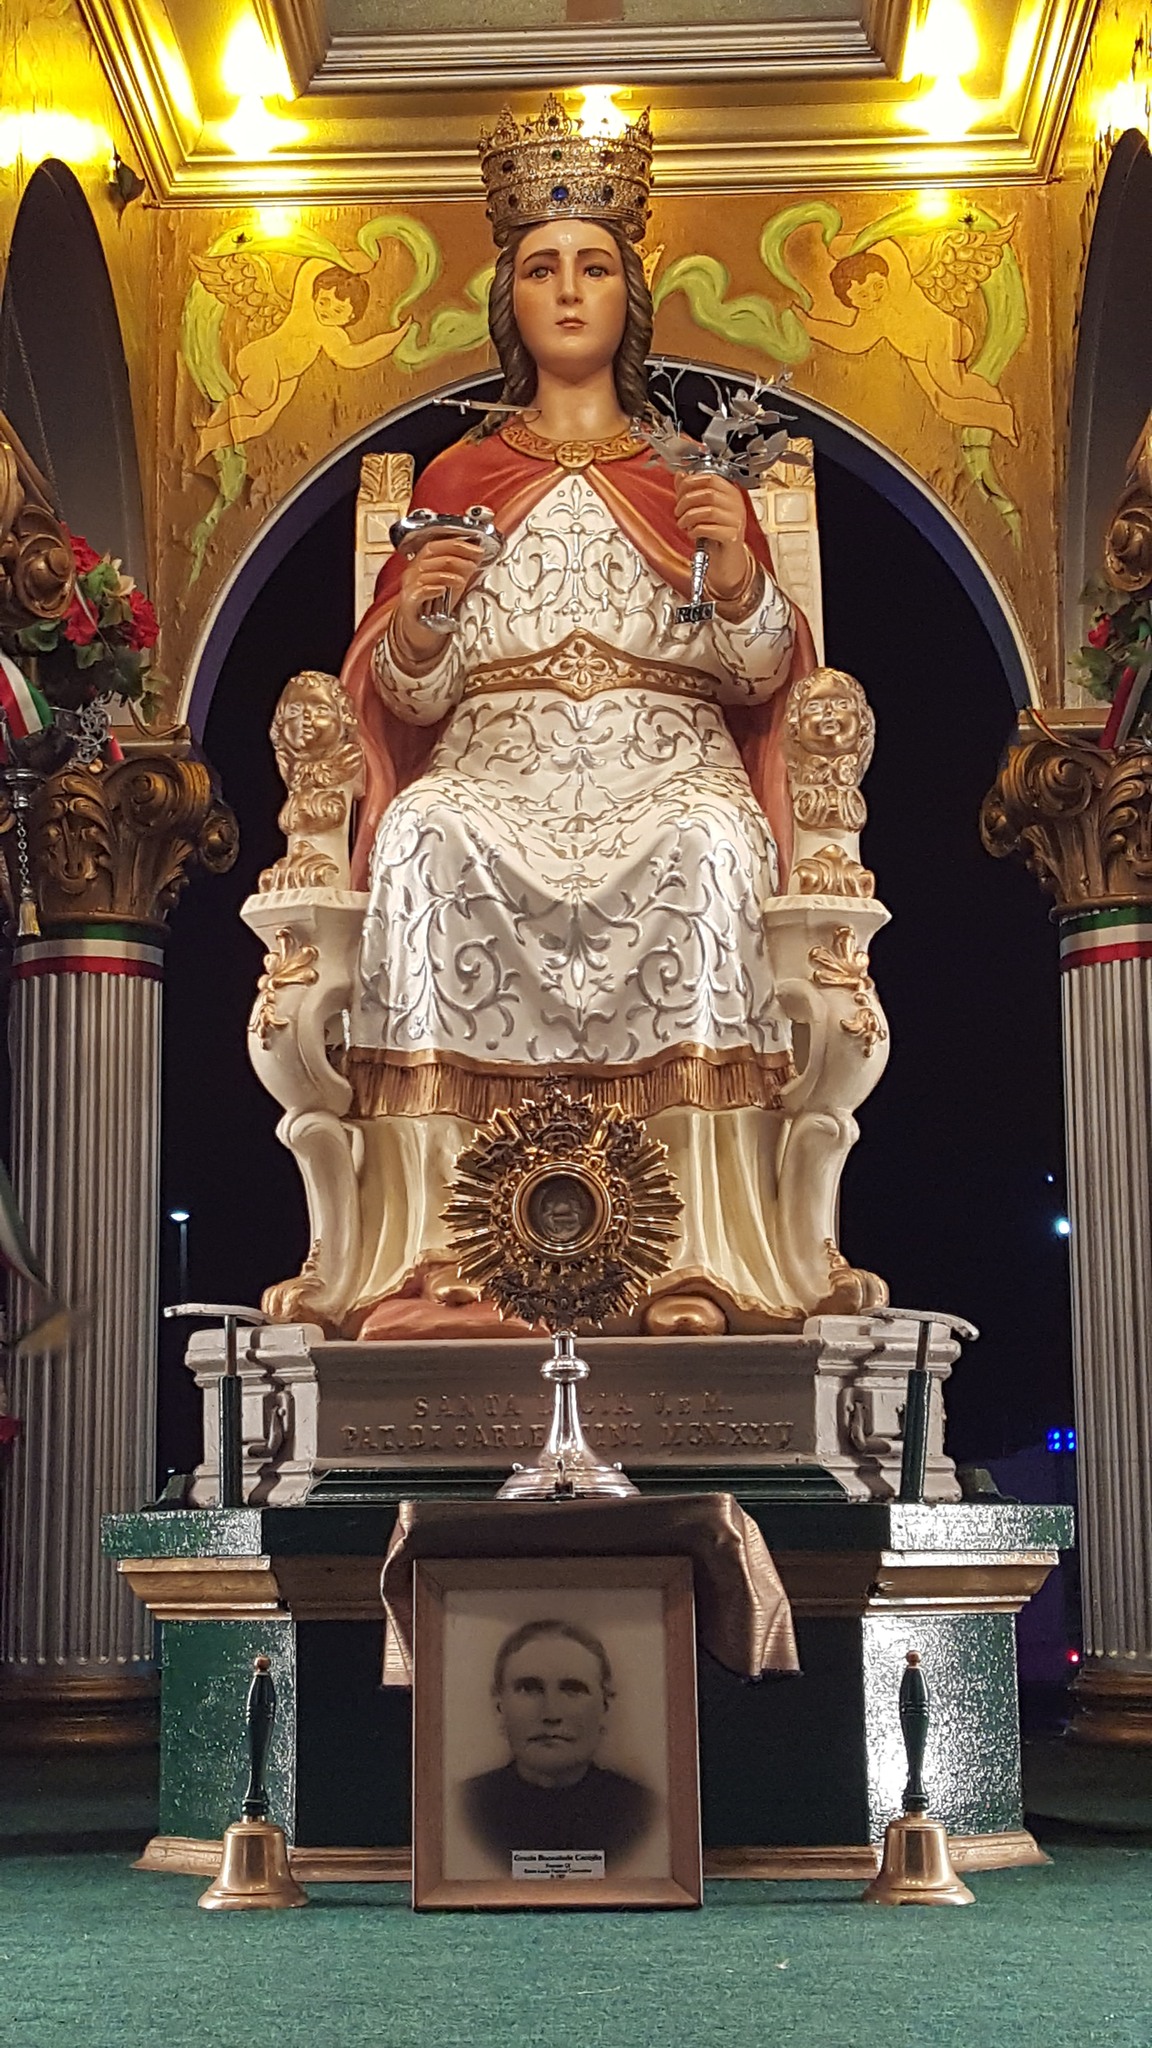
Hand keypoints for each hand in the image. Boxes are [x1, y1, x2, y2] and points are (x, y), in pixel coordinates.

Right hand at [392, 536, 484, 662]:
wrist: (422, 628)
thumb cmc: (436, 604)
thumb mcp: (452, 581)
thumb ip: (463, 567)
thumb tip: (478, 552)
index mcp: (421, 562)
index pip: (436, 545)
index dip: (456, 544)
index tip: (476, 548)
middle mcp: (413, 571)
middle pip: (431, 554)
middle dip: (456, 556)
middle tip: (473, 563)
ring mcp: (409, 586)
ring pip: (426, 572)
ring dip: (448, 574)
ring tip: (463, 580)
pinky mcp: (410, 602)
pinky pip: (420, 591)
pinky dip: (433, 589)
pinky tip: (443, 590)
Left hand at [674, 472, 750, 600]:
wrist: (726, 559)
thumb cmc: (715, 533)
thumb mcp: (702, 508)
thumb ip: (690, 491)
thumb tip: (680, 475)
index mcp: (730, 492)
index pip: (710, 478)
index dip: (691, 483)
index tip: (679, 492)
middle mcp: (735, 504)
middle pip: (708, 493)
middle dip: (686, 502)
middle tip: (678, 511)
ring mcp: (736, 520)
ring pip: (708, 511)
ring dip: (689, 518)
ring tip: (683, 524)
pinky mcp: (732, 536)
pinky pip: (710, 528)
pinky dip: (696, 530)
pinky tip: (693, 533)